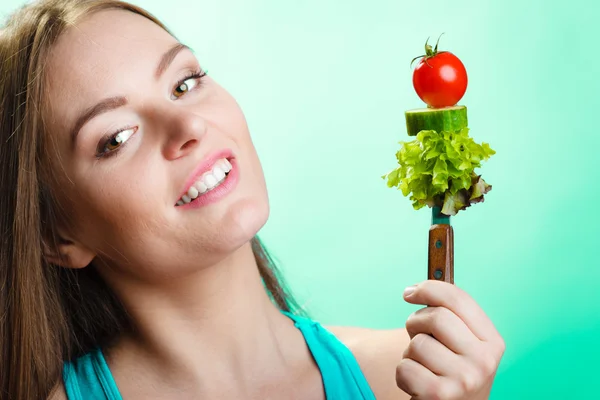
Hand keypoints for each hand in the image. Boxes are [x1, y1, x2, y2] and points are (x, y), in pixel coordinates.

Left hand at [396, 280, 504, 399]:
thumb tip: (413, 289)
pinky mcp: (439, 395)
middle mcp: (484, 361)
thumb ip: (450, 315)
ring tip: (423, 366)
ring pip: (418, 343)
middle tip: (416, 335)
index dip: (428, 288)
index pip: (458, 299)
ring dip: (410, 353)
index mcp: (492, 342)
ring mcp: (464, 380)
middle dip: (416, 322)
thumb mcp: (462, 344)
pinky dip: (403, 374)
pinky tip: (417, 384)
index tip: (410, 292)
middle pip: (436, 317)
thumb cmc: (451, 372)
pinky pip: (405, 367)